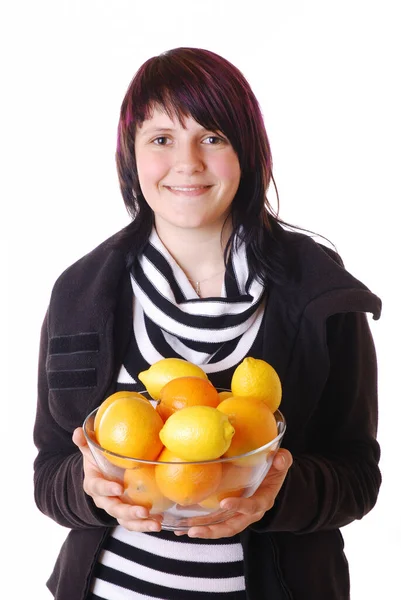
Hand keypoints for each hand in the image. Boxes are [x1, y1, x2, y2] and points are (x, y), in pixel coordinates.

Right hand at [72, 427, 161, 532]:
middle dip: (128, 511)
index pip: (98, 487)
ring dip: (140, 524)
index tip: (119, 488)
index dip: (107, 489)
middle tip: (143, 511)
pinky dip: (145, 525)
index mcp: (93, 483)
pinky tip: (159, 522)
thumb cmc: (98, 460)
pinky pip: (134, 523)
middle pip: (113, 508)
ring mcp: (115, 508)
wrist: (100, 475)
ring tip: (156, 523)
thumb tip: (78, 431)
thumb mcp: (91, 450)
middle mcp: (103, 499)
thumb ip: (85, 442)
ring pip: (125, 520)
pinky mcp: (126, 514)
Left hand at [175, 448, 292, 538]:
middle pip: (231, 526)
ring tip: (183, 530)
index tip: (224, 504)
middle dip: (213, 530)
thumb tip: (279, 457)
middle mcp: (249, 513)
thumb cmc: (275, 469)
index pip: (252, 507)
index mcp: (263, 501)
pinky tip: (180, 526)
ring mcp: (237, 515)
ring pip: (220, 527)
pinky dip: (199, 524)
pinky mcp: (227, 514)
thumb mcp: (281, 463)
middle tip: (194, 529)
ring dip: (202, 530)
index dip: (239, 507)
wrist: (272, 479)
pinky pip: (214, 522)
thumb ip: (282, 460)